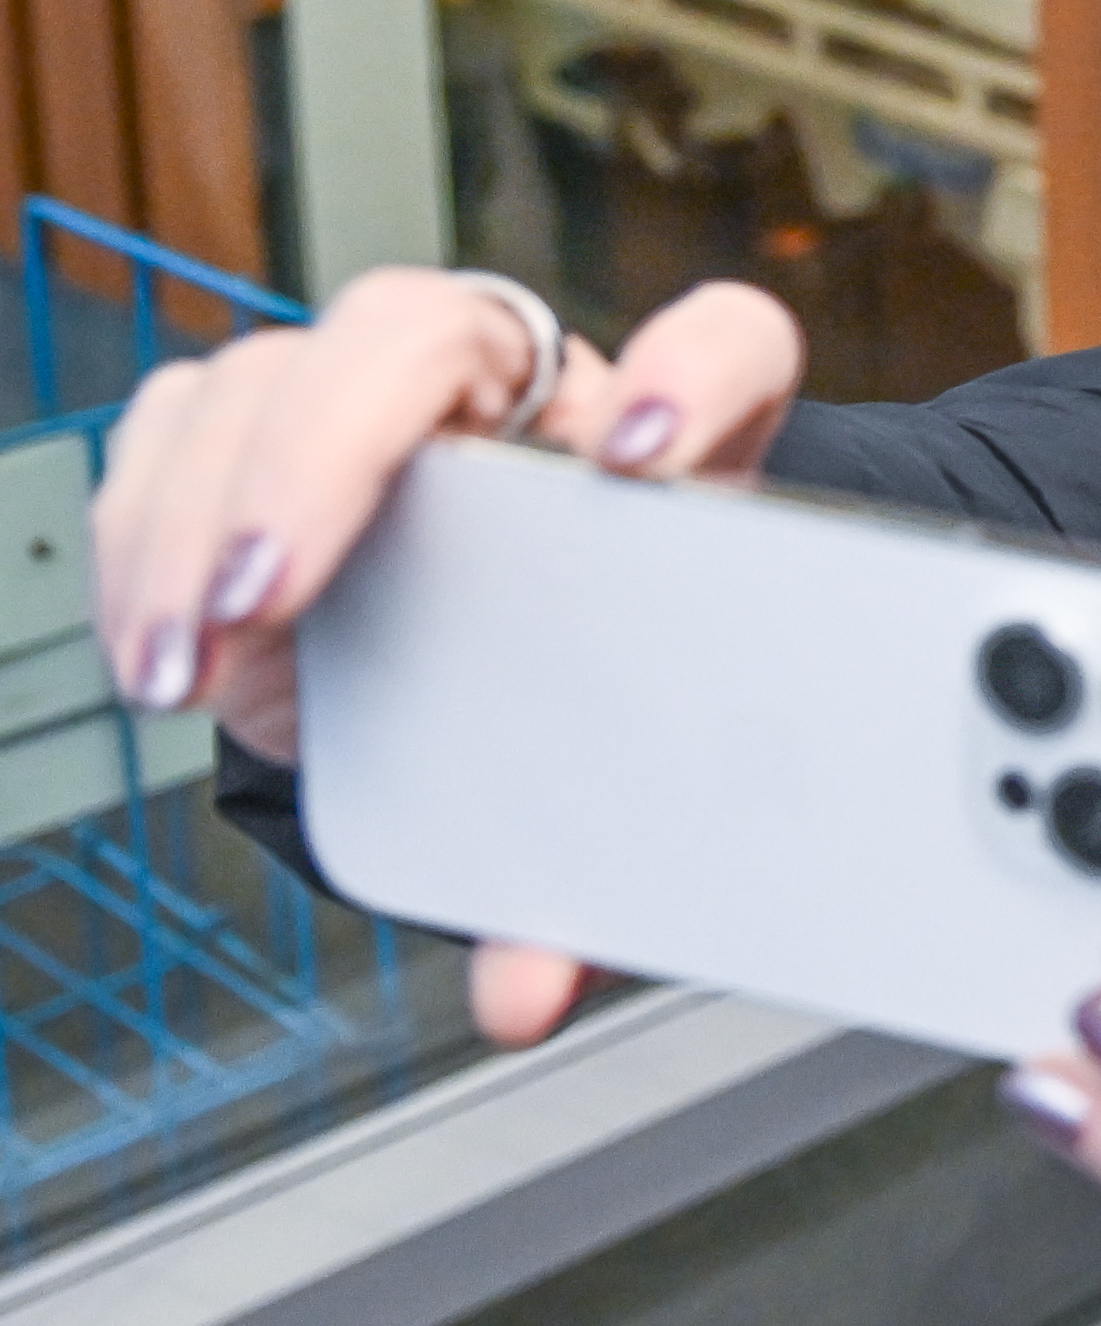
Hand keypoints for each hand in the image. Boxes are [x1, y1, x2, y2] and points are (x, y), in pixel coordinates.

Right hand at [87, 270, 807, 1044]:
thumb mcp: (620, 764)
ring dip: (204, 513)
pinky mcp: (272, 420)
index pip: (728, 347)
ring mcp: (386, 384)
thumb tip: (523, 997)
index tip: (645, 459)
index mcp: (674, 434)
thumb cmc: (603, 675)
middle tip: (275, 591)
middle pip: (427, 328)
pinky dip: (147, 533)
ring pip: (279, 372)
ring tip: (190, 659)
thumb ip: (583, 877)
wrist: (527, 637)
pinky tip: (159, 647)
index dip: (693, 373)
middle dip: (329, 451)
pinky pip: (184, 426)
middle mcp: (526, 380)